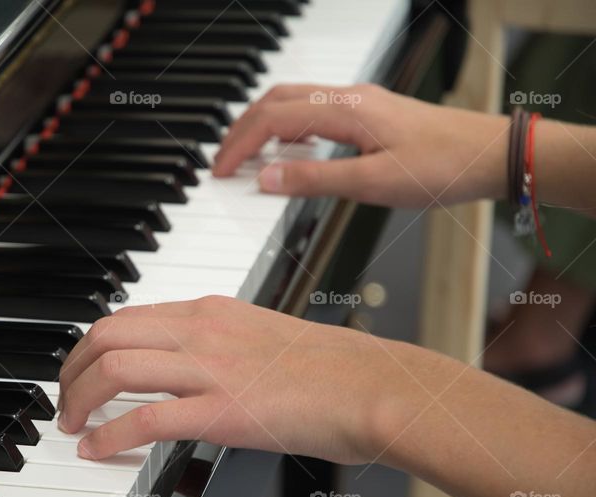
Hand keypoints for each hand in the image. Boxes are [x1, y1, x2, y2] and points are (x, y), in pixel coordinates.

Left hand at [57, 296, 416, 463]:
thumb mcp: (261, 336)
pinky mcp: (221, 410)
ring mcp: (210, 368)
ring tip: (71, 425)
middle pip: (107, 334)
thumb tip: (184, 370)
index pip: (129, 316)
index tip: (82, 369)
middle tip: (66, 399)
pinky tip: (96, 449)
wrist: (372, 386)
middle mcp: (202, 330)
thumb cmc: (330, 369)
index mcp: (211, 311)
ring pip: (115, 368)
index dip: (92, 345)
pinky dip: (108, 435)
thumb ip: (217, 344)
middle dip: (72, 369)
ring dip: (79, 399)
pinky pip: (144, 419)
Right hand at [212, 83, 509, 207]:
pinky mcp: (369, 113)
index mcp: (345, 110)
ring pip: (293, 102)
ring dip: (262, 126)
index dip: (240, 145)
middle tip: (222, 162)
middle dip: (241, 130)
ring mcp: (359, 102)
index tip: (220, 171)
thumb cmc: (442, 167)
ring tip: (244, 156)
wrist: (491, 155)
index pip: (272, 119)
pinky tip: (288, 152)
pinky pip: (313, 111)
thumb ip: (315, 181)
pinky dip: (287, 128)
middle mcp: (349, 98)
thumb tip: (266, 179)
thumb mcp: (373, 183)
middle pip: (275, 101)